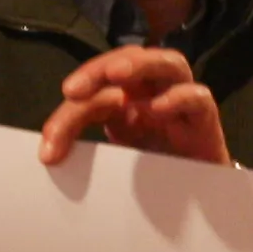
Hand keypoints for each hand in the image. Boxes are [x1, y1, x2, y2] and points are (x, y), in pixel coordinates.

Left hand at [37, 48, 228, 167]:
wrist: (196, 194)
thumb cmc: (154, 168)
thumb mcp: (113, 156)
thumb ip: (85, 148)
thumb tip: (48, 155)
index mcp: (127, 96)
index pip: (94, 90)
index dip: (69, 112)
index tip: (49, 141)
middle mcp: (154, 90)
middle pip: (130, 57)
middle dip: (99, 68)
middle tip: (74, 90)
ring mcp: (181, 100)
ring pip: (169, 62)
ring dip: (141, 64)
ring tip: (117, 74)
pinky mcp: (204, 120)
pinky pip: (198, 97)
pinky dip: (179, 97)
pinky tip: (157, 108)